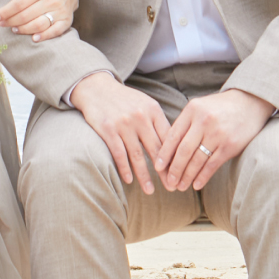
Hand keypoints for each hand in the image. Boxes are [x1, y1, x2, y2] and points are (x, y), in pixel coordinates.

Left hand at [0, 0, 78, 41]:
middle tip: (1, 24)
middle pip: (26, 15)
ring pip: (39, 25)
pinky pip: (55, 31)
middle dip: (11, 21)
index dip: (5, 12)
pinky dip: (44, 36)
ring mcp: (60, 11)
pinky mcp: (67, 21)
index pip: (19, 3)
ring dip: (23, 29)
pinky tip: (34, 38)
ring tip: (14, 29)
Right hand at [70, 72, 170, 195]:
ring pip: (137, 155)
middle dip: (165, 172)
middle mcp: (140, 117)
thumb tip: (174, 145)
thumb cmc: (125, 99)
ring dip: (144, 176)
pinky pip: (119, 153)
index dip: (175, 158)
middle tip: (171, 188)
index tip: (180, 173)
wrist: (97, 88)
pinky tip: (129, 180)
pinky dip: (125, 168)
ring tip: (150, 191)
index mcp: (153, 110)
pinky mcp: (108, 129)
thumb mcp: (145, 104)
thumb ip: (158, 121)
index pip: (168, 138)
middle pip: (156, 150)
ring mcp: (124, 124)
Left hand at [154, 89, 274, 191]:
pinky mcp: (230, 145)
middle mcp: (203, 121)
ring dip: (187, 176)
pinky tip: (196, 185)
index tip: (157, 167)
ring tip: (180, 187)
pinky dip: (203, 176)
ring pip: (197, 160)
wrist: (250, 103)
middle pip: (183, 150)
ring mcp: (217, 133)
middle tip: (168, 183)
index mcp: (192, 110)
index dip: (164, 154)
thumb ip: (185, 124)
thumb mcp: (199, 107)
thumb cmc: (220, 107)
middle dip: (174, 169)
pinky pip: (212, 164)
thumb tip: (167, 148)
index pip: (173, 136)